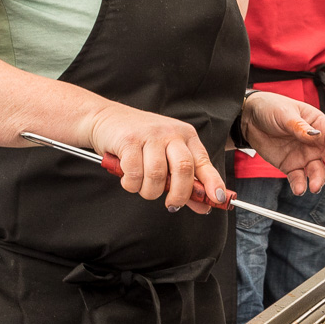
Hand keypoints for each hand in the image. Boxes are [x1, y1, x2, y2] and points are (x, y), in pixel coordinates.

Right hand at [87, 103, 225, 213]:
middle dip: (179, 194)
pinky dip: (131, 184)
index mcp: (185, 136)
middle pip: (184, 168)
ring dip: (149, 191)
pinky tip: (128, 179)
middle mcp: (170, 133)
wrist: (105, 118)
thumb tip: (204, 205)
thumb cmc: (138, 140)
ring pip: (157, 175)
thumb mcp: (165, 156)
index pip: (204, 161)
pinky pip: (134, 173)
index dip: (213, 182)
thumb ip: (184, 180)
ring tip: (142, 187)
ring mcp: (150, 135)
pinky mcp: (129, 140)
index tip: (219, 198)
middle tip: (172, 205)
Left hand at [239, 92, 324, 195]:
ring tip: (313, 187)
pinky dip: (300, 185)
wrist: (249, 117)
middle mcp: (315, 143)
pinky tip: (299, 189)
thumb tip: (315, 135)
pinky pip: (298, 178)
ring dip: (318, 180)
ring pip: (317, 171)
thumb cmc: (271, 108)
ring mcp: (303, 156)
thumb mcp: (285, 113)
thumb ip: (300, 126)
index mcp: (319, 125)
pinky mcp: (290, 166)